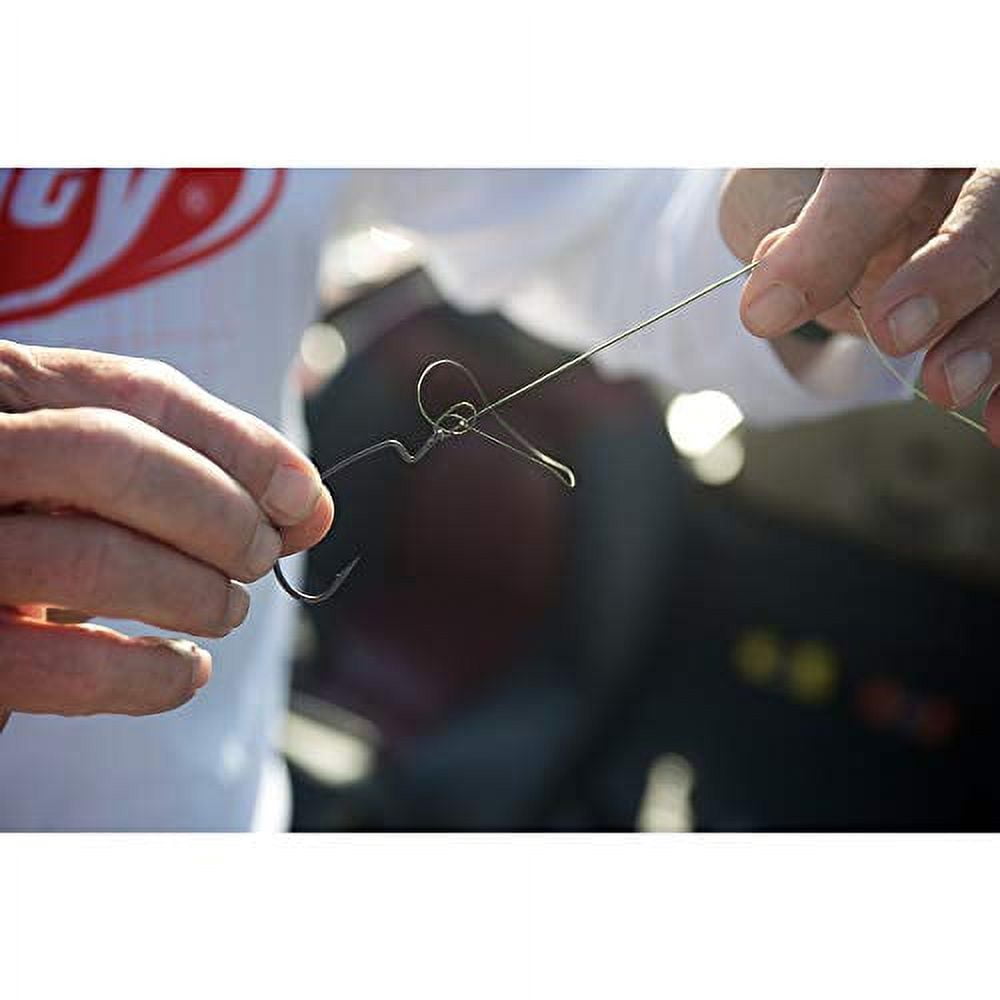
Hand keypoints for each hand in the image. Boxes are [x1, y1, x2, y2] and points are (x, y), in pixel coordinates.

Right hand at [0, 342, 332, 723]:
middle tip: (259, 556)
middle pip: (108, 454)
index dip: (240, 446)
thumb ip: (194, 478)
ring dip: (191, 592)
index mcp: (2, 395)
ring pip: (87, 556)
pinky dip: (144, 677)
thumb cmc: (34, 534)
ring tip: (229, 610)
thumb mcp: (96, 488)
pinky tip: (187, 672)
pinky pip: (52, 664)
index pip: (134, 392)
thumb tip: (310, 506)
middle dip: (215, 511)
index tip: (305, 498)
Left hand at [721, 168, 999, 441]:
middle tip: (892, 332)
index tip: (769, 309)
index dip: (835, 232)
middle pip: (992, 194)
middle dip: (951, 268)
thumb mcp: (771, 197)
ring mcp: (996, 206)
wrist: (841, 212)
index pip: (876, 162)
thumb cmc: (802, 190)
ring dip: (993, 332)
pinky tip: (996, 423)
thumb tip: (772, 294)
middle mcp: (969, 151)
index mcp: (900, 120)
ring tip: (944, 387)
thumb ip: (781, 229)